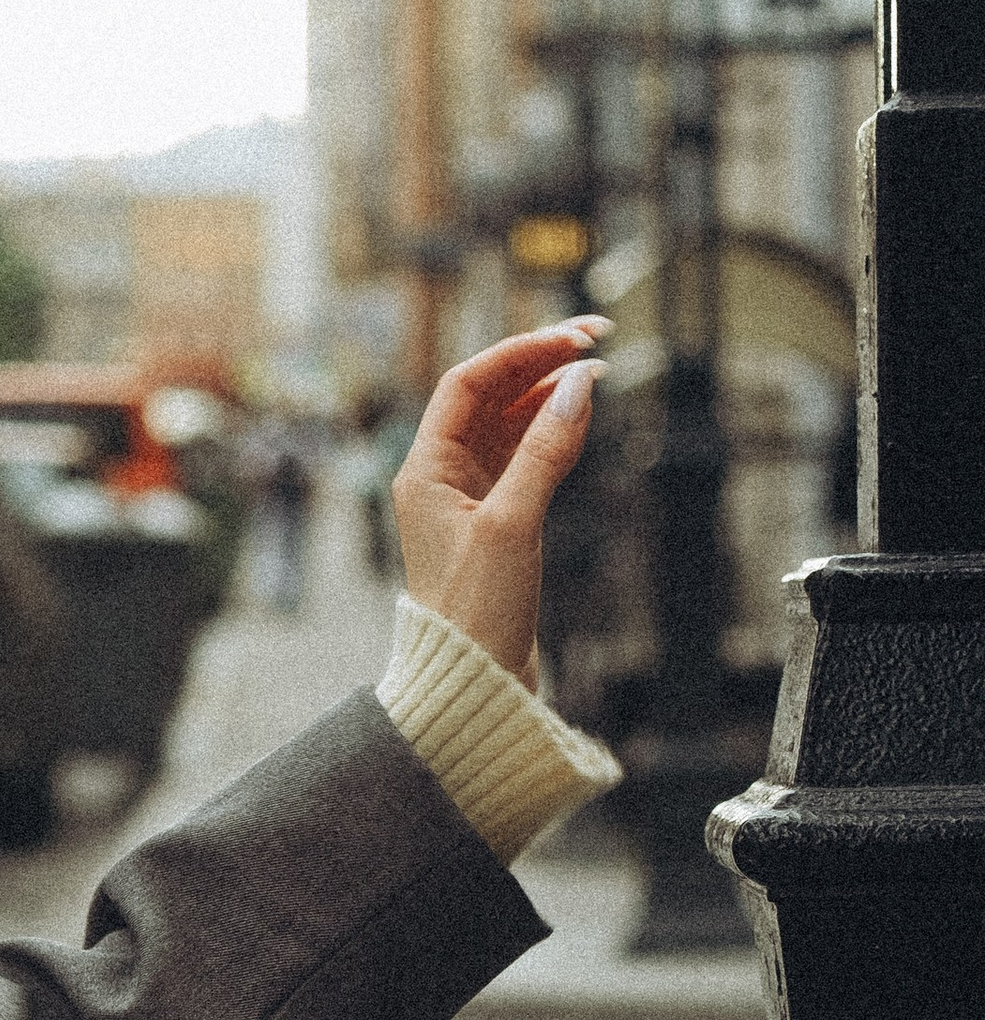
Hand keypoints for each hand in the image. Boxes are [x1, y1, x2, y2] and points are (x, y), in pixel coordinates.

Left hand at [388, 320, 606, 688]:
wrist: (474, 683)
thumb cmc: (477, 614)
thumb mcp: (513, 524)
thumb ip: (545, 451)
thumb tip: (578, 385)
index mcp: (425, 470)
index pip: (467, 384)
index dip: (518, 352)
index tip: (570, 337)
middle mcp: (441, 477)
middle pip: (488, 396)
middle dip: (538, 363)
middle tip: (594, 337)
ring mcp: (469, 497)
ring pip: (508, 423)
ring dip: (548, 393)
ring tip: (596, 370)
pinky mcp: (496, 520)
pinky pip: (523, 456)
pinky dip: (552, 431)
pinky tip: (580, 414)